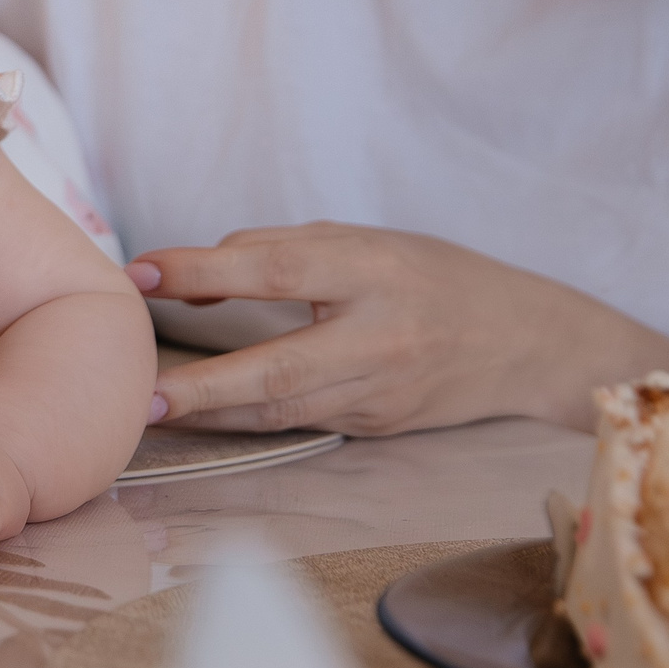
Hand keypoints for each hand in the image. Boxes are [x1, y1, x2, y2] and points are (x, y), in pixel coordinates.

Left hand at [132, 223, 668, 434]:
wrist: (528, 343)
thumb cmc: (433, 276)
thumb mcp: (366, 240)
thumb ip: (282, 249)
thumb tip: (196, 275)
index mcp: (374, 271)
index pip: (277, 267)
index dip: (205, 270)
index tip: (142, 272)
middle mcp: (379, 337)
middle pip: (280, 368)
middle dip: (203, 386)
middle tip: (140, 393)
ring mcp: (380, 393)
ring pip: (282, 411)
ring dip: (211, 415)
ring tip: (145, 413)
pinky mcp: (378, 427)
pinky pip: (298, 425)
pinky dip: (245, 423)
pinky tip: (198, 420)